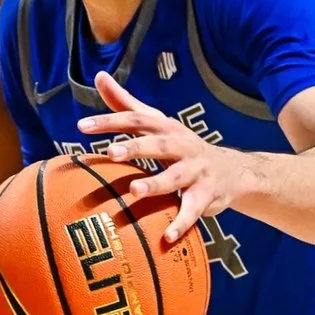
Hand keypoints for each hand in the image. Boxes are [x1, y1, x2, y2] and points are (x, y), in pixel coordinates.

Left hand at [77, 72, 250, 243]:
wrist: (233, 172)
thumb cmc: (183, 147)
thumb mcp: (158, 124)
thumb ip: (127, 104)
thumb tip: (100, 77)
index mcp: (166, 128)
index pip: (137, 120)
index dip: (110, 121)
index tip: (82, 126)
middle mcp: (182, 146)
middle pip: (158, 144)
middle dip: (136, 147)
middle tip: (111, 152)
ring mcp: (196, 171)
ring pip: (175, 178)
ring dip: (155, 184)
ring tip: (134, 191)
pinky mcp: (207, 195)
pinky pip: (192, 210)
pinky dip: (181, 224)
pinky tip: (167, 238)